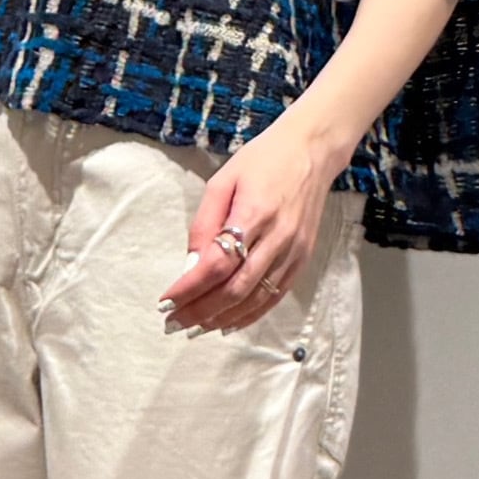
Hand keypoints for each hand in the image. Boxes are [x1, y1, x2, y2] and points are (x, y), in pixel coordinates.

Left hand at [160, 111, 344, 332]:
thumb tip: (190, 267)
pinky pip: (274, 297)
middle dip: (200, 311)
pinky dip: (249, 315)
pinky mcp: (302, 259)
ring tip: (195, 328)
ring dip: (222, 318)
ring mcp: (293, 252)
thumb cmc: (263, 160)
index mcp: (254, 213)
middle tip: (173, 322)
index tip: (165, 302)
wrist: (313, 150)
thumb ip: (204, 224)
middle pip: (234, 289)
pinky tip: (227, 323)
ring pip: (254, 299)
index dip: (189, 288)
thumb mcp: (223, 180)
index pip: (217, 264)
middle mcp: (277, 237)